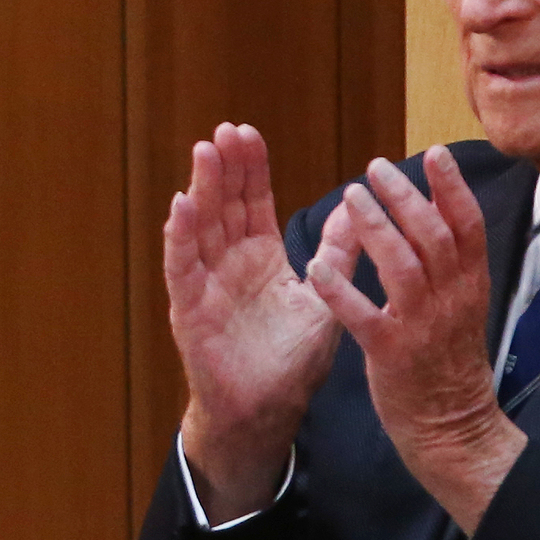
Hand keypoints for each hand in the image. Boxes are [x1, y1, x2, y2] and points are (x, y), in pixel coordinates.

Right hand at [164, 124, 340, 519]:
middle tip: (225, 130)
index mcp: (259, 258)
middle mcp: (228, 264)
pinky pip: (183, 267)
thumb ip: (339, 254)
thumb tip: (359, 209)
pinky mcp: (190, 309)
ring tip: (204, 151)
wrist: (269, 409)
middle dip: (224, 168)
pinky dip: (180, 237)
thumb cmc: (292, 360)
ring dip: (200, 189)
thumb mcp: (324, 297)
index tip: (247, 133)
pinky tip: (180, 206)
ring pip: (201, 227)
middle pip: (222, 205)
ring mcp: (206, 284)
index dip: (249, 169)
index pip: (251, 202)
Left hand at [307, 150, 521, 532]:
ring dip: (376, 228)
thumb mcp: (461, 307)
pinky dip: (341, 292)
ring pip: (403, 266)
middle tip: (376, 167)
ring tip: (350, 196)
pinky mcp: (391, 355)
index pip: (468, 226)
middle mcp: (450, 300)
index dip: (452, 188)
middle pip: (434, 236)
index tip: (434, 154)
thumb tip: (438, 213)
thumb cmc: (447, 362)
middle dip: (406, 197)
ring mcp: (421, 327)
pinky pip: (364, 317)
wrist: (452, 428)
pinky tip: (316, 268)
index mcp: (469, 286)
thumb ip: (451, 264)